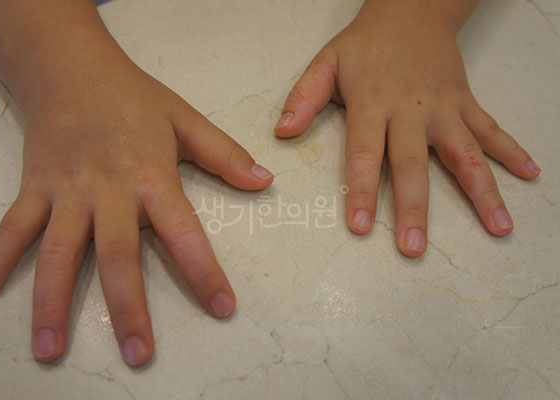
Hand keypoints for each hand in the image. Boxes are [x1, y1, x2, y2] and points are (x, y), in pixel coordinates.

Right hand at [0, 62, 273, 365]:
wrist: (70, 67)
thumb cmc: (133, 97)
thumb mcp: (185, 119)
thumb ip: (225, 154)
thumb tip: (265, 181)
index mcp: (151, 176)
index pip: (183, 231)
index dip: (204, 271)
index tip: (222, 308)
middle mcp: (107, 190)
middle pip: (117, 255)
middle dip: (127, 307)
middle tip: (139, 353)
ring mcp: (66, 191)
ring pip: (58, 252)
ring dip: (52, 301)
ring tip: (50, 348)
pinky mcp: (34, 187)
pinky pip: (13, 228)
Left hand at [275, 9, 539, 256]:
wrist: (412, 10)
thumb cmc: (365, 45)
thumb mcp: (326, 63)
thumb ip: (303, 98)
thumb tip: (282, 133)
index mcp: (372, 102)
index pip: (365, 153)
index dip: (363, 190)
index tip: (361, 226)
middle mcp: (411, 109)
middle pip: (414, 164)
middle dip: (414, 209)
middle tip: (414, 248)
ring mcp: (444, 108)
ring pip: (465, 153)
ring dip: (483, 191)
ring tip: (498, 227)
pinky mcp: (466, 103)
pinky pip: (492, 129)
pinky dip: (512, 151)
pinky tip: (530, 174)